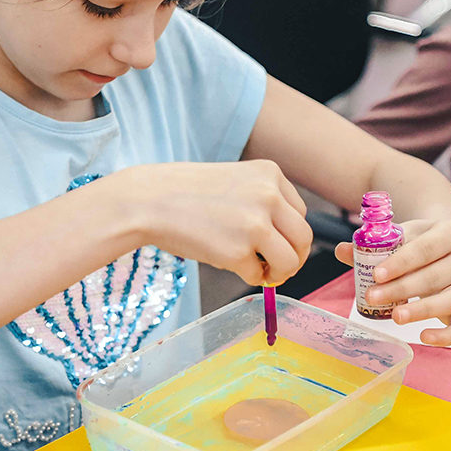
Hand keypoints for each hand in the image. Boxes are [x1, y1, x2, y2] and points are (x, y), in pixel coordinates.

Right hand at [94, 160, 312, 285]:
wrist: (147, 200)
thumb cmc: (185, 193)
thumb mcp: (234, 181)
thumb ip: (263, 202)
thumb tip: (287, 243)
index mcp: (270, 173)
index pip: (300, 212)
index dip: (289, 234)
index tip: (275, 244)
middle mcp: (269, 195)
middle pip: (304, 237)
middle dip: (294, 257)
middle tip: (277, 267)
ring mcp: (255, 224)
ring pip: (291, 260)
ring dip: (279, 272)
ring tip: (260, 272)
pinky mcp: (238, 252)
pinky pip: (258, 275)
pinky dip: (248, 277)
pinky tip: (230, 265)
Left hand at [336, 217, 450, 344]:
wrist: (445, 248)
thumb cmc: (418, 242)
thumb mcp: (399, 237)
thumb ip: (372, 245)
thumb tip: (342, 251)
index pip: (425, 249)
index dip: (400, 262)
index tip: (376, 274)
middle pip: (434, 276)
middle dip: (401, 289)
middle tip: (372, 297)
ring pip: (450, 301)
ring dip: (420, 310)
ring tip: (395, 316)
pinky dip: (446, 336)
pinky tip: (424, 337)